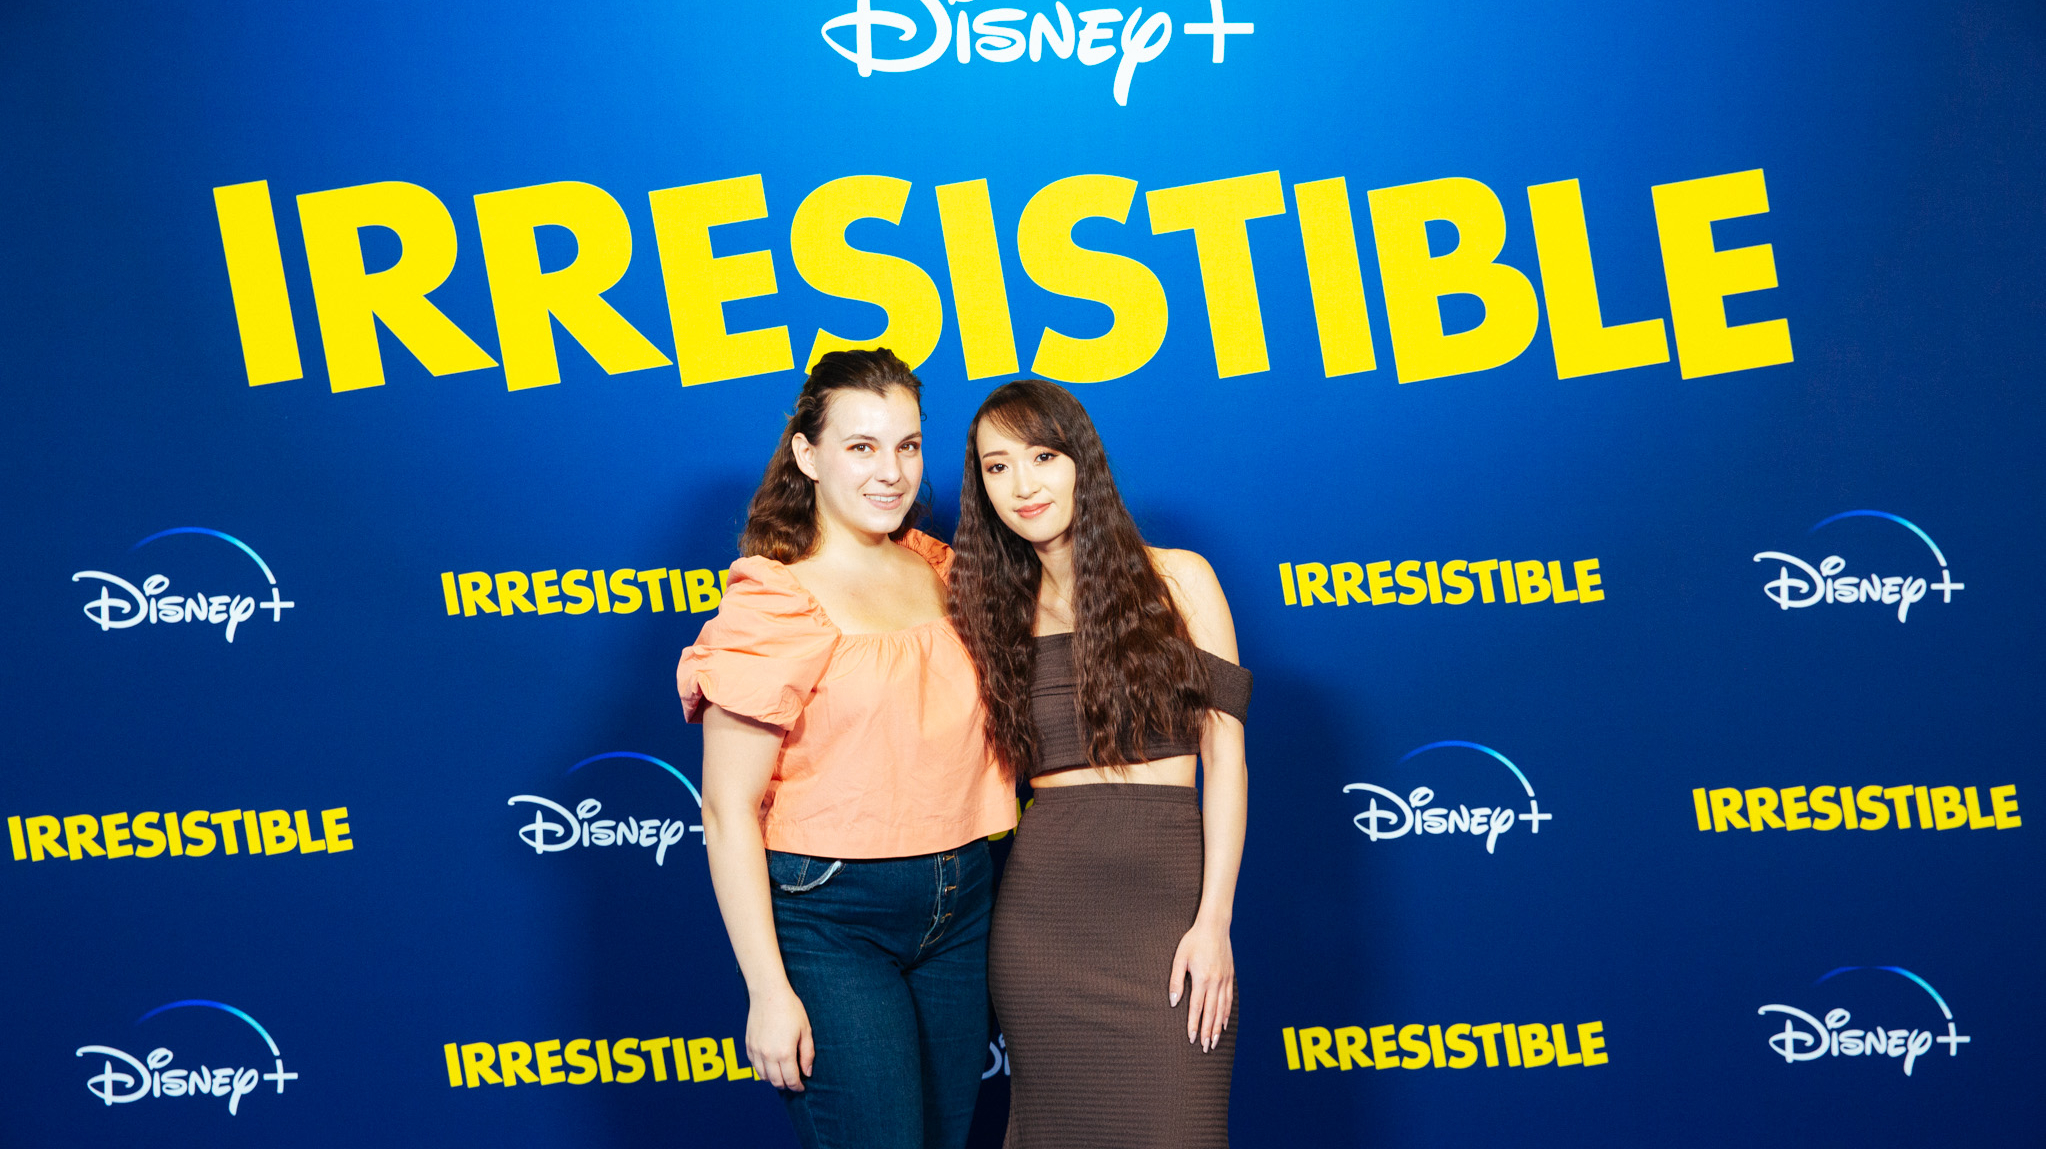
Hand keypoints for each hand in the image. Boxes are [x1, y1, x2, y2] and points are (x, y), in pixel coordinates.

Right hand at [746, 986, 814, 1089]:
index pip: (791, 1080)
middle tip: (794, 1081)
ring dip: (774, 1079)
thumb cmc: (790, 1009)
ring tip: (782, 1073)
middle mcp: (768, 1055)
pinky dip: (763, 1070)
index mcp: (784, 1053)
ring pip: (763, 1077)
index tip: (802, 1086)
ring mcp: (756, 1051)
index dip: (798, 1086)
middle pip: (776, 1082)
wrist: (768, 993)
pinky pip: (754, 1066)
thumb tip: (807, 1072)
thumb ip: (807, 1054)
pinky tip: (771, 1064)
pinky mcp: (749, 1045)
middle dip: (786, 1085)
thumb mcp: (806, 1031)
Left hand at [1168, 918, 1234, 1051]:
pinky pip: (1229, 1000)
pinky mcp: (1230, 977)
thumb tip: (1173, 1002)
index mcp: (1202, 979)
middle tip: (1205, 1048)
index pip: (1196, 1008)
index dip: (1194, 1025)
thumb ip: (1176, 980)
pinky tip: (1224, 1024)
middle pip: (1211, 1013)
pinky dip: (1226, 1014)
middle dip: (1207, 1032)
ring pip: (1221, 1009)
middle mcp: (1215, 982)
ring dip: (1218, 1027)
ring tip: (1214, 1042)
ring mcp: (1224, 980)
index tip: (1191, 1038)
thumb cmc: (1193, 941)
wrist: (1214, 927)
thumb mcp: (1179, 958)